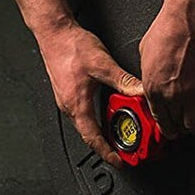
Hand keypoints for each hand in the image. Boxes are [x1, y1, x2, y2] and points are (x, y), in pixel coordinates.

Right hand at [38, 22, 142, 168]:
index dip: (107, 153)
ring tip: (119, 132)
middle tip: (124, 149)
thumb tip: (140, 92)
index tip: (119, 162)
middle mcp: (69, 106)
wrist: (54, 32)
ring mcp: (67, 100)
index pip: (93, 139)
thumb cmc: (70, 46)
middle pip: (90, 135)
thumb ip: (123, 81)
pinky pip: (84, 112)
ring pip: (87, 123)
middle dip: (108, 145)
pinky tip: (108, 109)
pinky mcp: (68, 92)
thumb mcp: (102, 64)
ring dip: (102, 131)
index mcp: (77, 105)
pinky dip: (97, 117)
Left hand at [138, 2, 194, 138]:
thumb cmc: (167, 30)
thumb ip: (148, 73)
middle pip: (177, 124)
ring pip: (194, 125)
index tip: (169, 130)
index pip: (158, 118)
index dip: (165, 128)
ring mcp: (191, 95)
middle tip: (183, 128)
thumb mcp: (144, 54)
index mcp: (152, 87)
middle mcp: (171, 95)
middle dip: (180, 129)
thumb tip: (151, 78)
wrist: (189, 21)